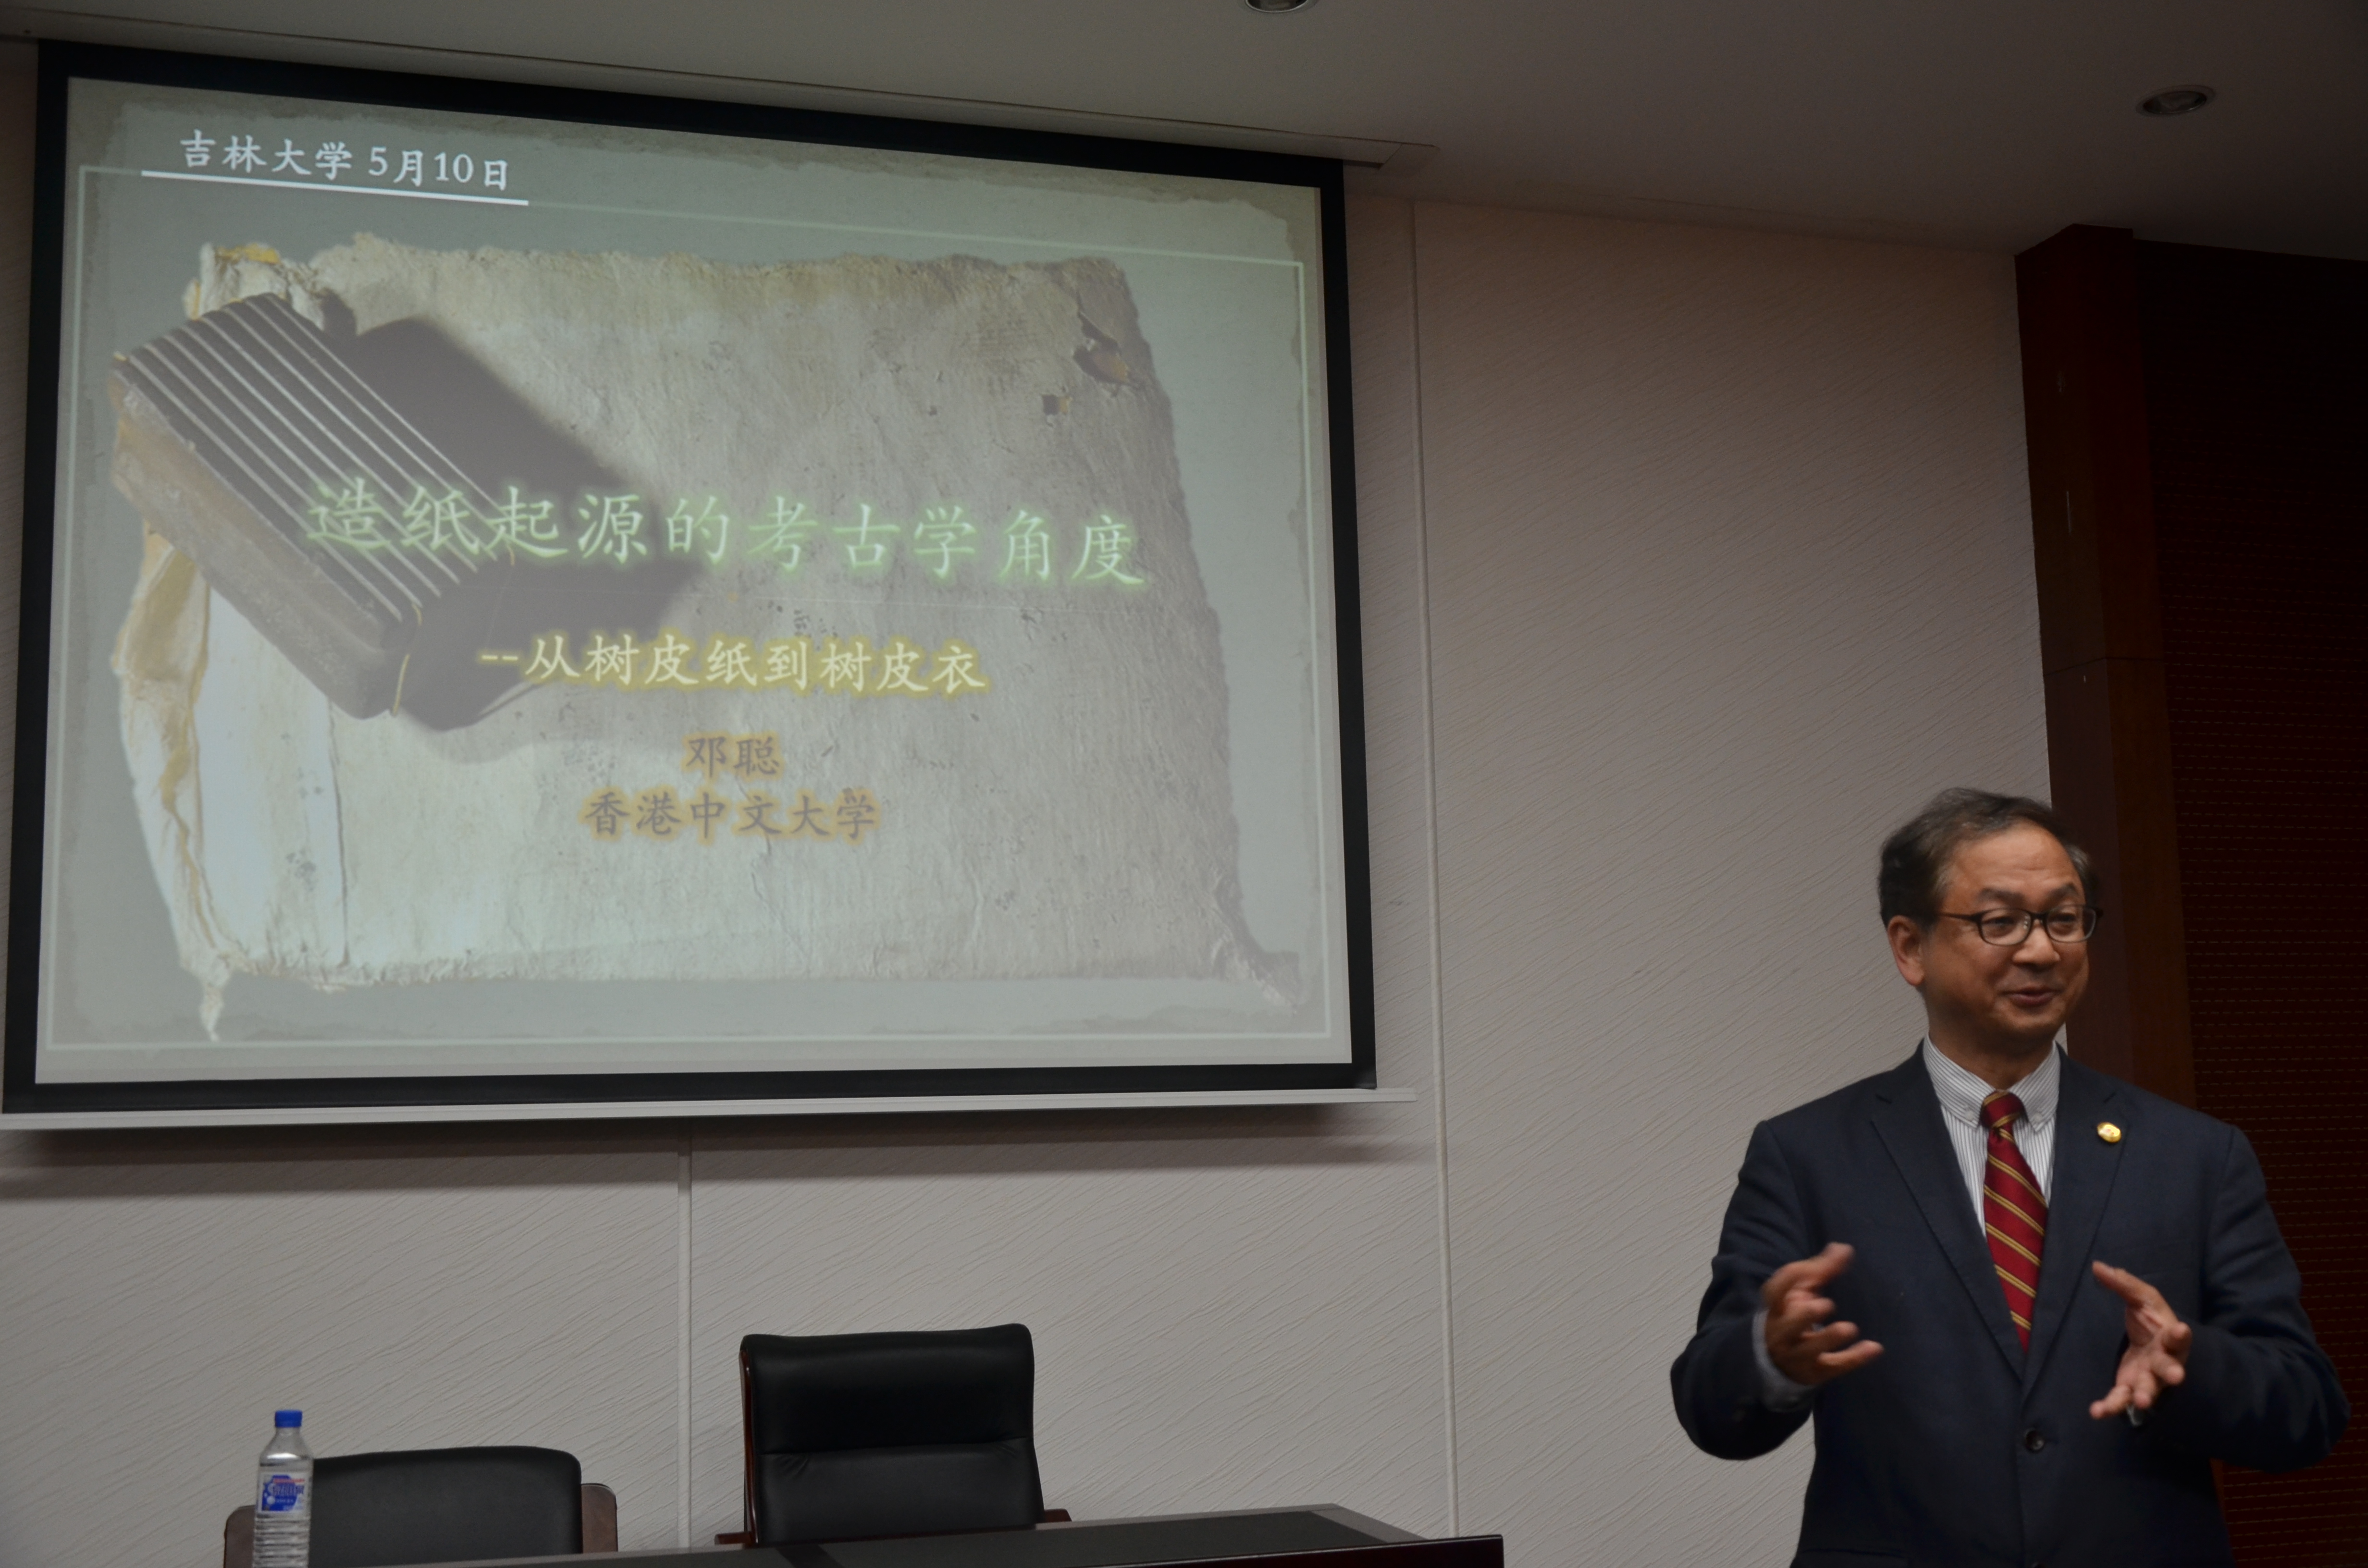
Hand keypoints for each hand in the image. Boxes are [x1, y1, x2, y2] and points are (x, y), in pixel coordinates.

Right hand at [1762, 1242, 1883, 1386]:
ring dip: (1828, 1340)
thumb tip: (1844, 1248)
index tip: (1814, 1270)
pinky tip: (1874, 1348)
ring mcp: (1796, 1356)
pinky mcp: (1814, 1373)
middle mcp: (1781, 1333)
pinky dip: (1854, 1359)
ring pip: (1808, 1351)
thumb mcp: (1801, 1291)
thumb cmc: (1793, 1315)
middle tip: (1824, 1304)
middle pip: (1787, 1326)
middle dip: (1803, 1317)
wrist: (1777, 1360)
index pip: (1774, 1293)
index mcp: (1776, 1308)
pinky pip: (1834, 1367)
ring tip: (1849, 1328)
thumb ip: (1821, 1270)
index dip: (1790, 1281)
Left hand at [2088, 1261, 2192, 1418]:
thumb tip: (2097, 1266)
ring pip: (2148, 1389)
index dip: (2180, 1334)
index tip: (2181, 1329)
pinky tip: (2097, 1412)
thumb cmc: (2151, 1320)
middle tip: (2178, 1377)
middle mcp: (2163, 1361)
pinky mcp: (2130, 1386)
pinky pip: (2121, 1399)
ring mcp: (2148, 1377)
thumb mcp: (2141, 1299)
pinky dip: (2110, 1407)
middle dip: (2172, 1371)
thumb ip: (2123, 1285)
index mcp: (2169, 1337)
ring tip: (2141, 1402)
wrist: (2152, 1343)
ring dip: (2145, 1396)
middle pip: (2169, 1367)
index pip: (2178, 1336)